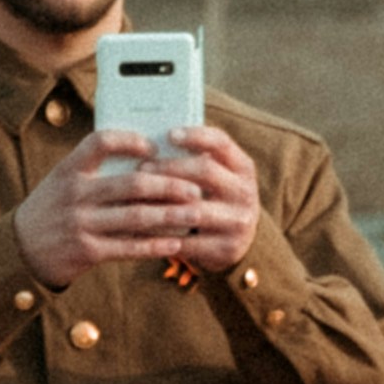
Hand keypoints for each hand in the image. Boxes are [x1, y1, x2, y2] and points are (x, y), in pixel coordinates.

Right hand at [13, 126, 208, 288]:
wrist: (22, 249)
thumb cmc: (53, 210)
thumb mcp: (63, 182)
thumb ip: (94, 171)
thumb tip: (143, 162)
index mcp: (69, 169)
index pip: (100, 142)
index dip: (130, 141)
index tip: (154, 146)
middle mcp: (75, 193)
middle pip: (131, 184)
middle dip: (168, 186)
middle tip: (194, 188)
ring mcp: (81, 223)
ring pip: (135, 217)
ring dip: (170, 216)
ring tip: (194, 214)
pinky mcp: (87, 251)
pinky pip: (128, 248)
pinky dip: (155, 245)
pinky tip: (175, 243)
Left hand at [152, 124, 260, 271]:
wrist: (238, 241)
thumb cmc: (214, 198)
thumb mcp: (217, 176)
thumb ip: (195, 158)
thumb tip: (151, 141)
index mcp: (243, 168)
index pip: (221, 143)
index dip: (196, 136)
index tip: (169, 135)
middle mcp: (246, 193)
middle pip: (206, 171)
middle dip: (170, 168)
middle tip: (142, 168)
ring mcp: (239, 222)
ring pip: (195, 209)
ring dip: (162, 203)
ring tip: (138, 199)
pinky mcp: (227, 249)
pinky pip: (189, 241)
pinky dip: (163, 235)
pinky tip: (142, 228)